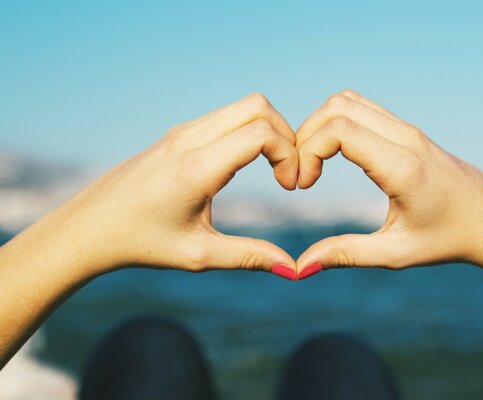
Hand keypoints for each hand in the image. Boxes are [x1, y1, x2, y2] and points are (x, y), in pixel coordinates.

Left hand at [30, 93, 297, 277]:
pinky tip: (245, 166)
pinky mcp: (178, 133)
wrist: (90, 227)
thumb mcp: (198, 256)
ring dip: (268, 131)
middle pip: (258, 106)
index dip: (289, 154)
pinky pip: (226, 116)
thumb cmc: (141, 243)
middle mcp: (189, 140)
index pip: (260, 132)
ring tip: (272, 170)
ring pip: (243, 106)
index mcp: (196, 168)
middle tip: (287, 173)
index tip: (289, 187)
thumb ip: (249, 257)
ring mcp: (182, 131)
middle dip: (286, 135)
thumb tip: (294, 269)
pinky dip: (249, 131)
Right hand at [295, 90, 482, 278]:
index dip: (308, 152)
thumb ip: (346, 254)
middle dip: (306, 135)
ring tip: (315, 163)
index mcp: (402, 167)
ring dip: (321, 125)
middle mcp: (406, 139)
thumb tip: (301, 267)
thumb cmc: (450, 240)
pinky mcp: (410, 131)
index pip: (338, 130)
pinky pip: (365, 109)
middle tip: (302, 174)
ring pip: (349, 101)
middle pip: (337, 106)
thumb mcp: (395, 253)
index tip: (304, 186)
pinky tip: (337, 157)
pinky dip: (339, 122)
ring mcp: (410, 130)